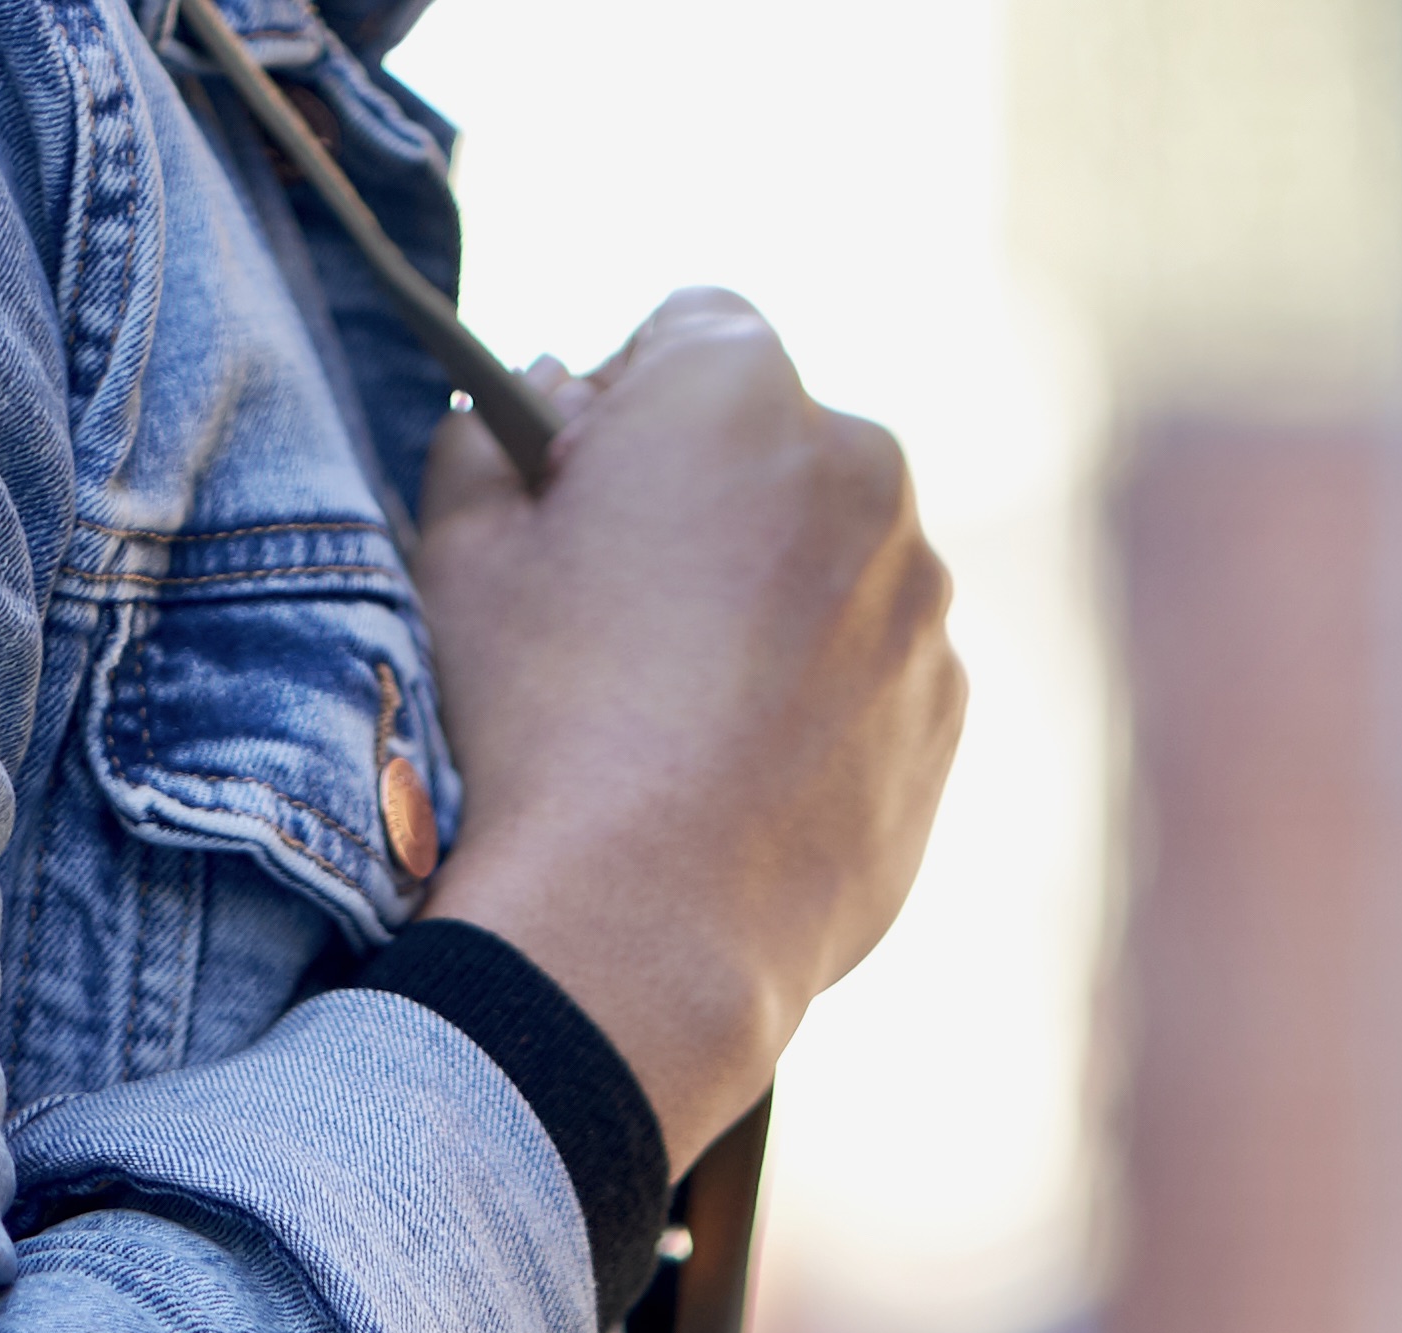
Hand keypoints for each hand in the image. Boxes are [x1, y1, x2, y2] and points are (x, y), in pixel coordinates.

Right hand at [406, 292, 964, 1162]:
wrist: (641, 933)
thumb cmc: (535, 725)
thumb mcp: (457, 556)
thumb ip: (482, 443)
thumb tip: (519, 414)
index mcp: (739, 389)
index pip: (688, 328)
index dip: (619, 402)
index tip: (576, 491)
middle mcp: (862, 466)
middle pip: (774, 443)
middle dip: (706, 498)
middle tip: (615, 613)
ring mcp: (920, 593)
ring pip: (831, 558)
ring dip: (767, 598)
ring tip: (670, 715)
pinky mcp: (944, 706)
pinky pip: (872, 665)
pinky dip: (816, 696)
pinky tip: (728, 776)